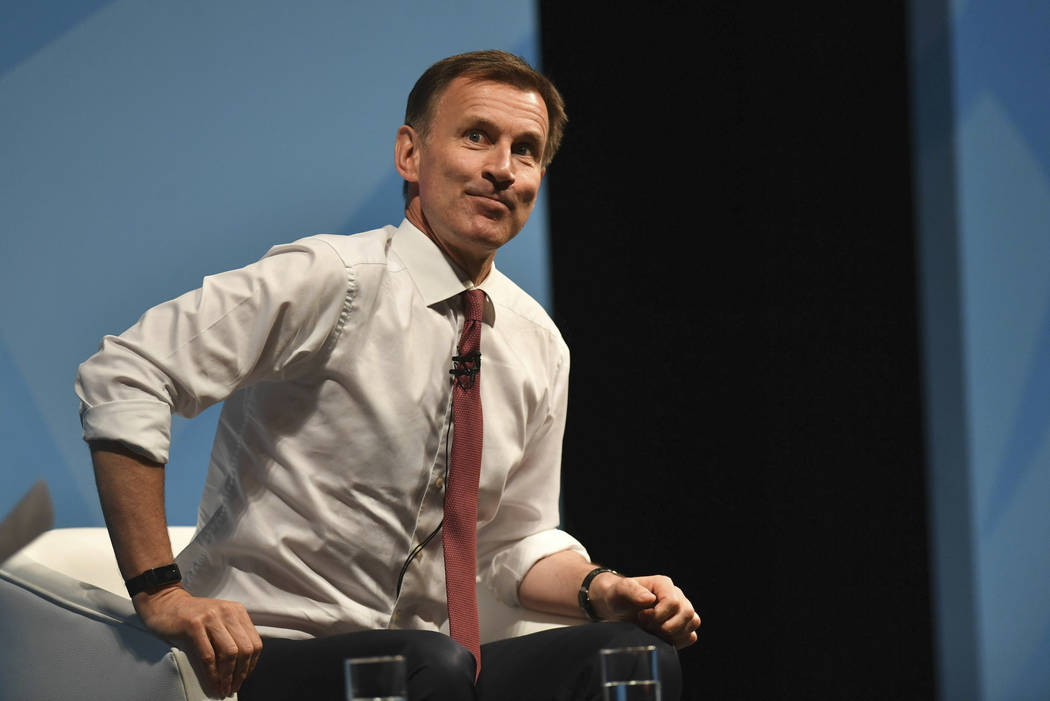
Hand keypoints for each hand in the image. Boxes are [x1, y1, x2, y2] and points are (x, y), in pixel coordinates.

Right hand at [133, 586, 262, 697]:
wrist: (165, 603)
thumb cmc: (192, 616)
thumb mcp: (219, 620)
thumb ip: (231, 634)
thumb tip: (242, 665)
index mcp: (237, 611)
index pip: (255, 642)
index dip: (252, 664)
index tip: (244, 677)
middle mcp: (228, 612)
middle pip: (245, 649)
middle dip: (241, 673)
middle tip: (233, 688)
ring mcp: (211, 618)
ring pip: (229, 653)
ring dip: (227, 676)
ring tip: (223, 689)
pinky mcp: (193, 625)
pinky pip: (208, 655)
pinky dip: (212, 674)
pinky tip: (212, 683)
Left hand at [589, 573, 700, 648]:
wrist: (618, 609)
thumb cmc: (619, 596)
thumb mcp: (620, 590)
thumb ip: (632, 591)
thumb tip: (649, 599)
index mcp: (664, 584)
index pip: (673, 602)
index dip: (657, 615)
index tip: (641, 616)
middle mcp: (677, 595)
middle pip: (687, 613)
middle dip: (666, 625)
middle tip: (648, 626)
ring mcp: (681, 610)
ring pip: (693, 622)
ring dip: (673, 633)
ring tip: (654, 631)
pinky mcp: (681, 626)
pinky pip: (691, 635)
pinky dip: (678, 640)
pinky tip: (661, 638)